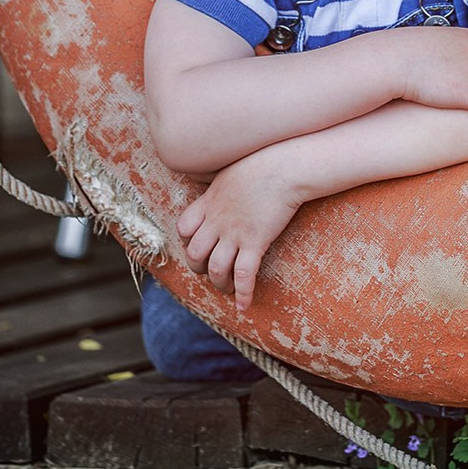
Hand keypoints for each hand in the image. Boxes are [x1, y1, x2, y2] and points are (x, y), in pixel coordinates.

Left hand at [177, 150, 304, 310]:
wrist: (284, 166)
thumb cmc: (262, 162)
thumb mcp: (230, 171)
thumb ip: (221, 184)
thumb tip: (223, 184)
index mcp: (208, 203)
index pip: (184, 229)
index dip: (188, 242)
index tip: (200, 245)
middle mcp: (216, 221)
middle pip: (195, 254)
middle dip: (200, 269)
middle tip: (212, 271)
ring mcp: (234, 233)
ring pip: (216, 269)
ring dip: (220, 284)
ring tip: (228, 289)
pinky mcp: (255, 242)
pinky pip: (244, 275)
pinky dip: (243, 294)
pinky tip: (244, 306)